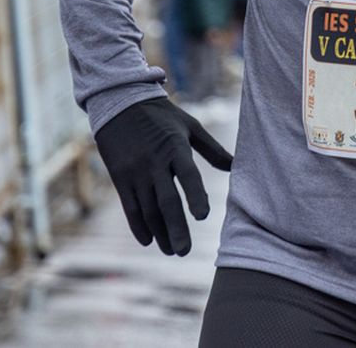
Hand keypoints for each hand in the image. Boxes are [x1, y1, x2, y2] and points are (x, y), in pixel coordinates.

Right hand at [94, 97, 232, 255]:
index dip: (195, 195)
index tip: (203, 216)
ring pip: (148, 209)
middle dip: (175, 228)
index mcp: (175, 147)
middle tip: (184, 251)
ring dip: (160, 232)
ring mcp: (135, 171)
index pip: (188, 175)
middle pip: (166, 200)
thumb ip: (212, 149)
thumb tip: (235, 167)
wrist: (120, 103)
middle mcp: (155, 162)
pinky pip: (130, 207)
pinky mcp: (120, 177)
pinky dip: (138, 225)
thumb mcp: (190, 126)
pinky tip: (149, 240)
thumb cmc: (162, 115)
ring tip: (172, 250)